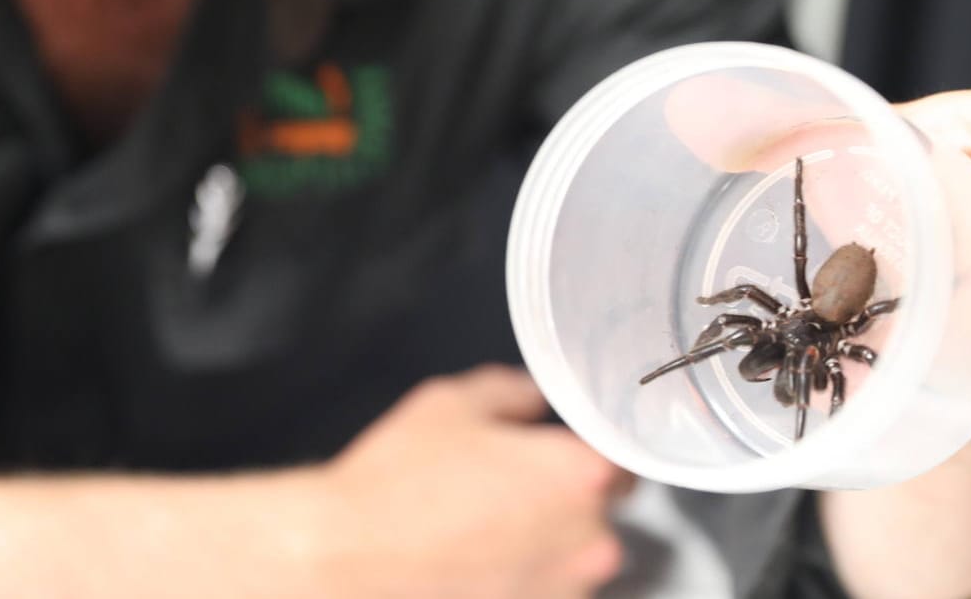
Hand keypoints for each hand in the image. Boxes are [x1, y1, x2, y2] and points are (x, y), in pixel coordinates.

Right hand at [316, 365, 629, 598]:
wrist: (346, 560)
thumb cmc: (396, 486)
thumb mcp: (451, 403)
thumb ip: (512, 391)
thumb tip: (533, 398)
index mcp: (581, 475)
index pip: (625, 455)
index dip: (591, 447)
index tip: (562, 447)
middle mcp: (589, 541)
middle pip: (601, 511)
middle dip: (562, 498)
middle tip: (505, 485)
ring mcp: (564, 592)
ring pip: (570, 558)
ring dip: (541, 543)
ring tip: (478, 528)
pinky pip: (541, 590)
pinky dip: (517, 578)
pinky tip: (471, 560)